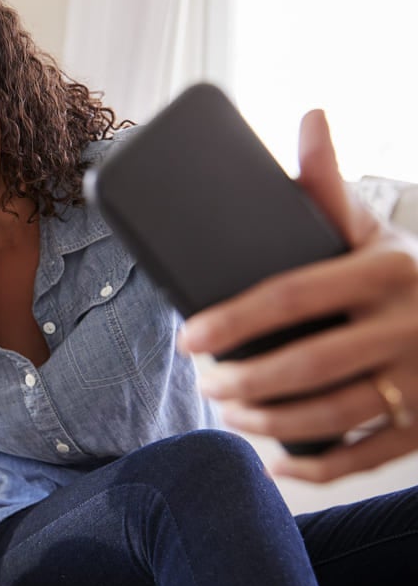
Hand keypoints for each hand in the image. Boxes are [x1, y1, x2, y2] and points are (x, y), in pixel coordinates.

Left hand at [181, 110, 417, 481]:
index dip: (232, 321)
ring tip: (229, 412)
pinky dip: (317, 469)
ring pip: (331, 415)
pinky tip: (277, 464)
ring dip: (267, 422)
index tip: (189, 337)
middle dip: (242, 380)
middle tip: (205, 382)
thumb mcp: (376, 233)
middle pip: (305, 364)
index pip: (291, 296)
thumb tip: (311, 116)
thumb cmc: (409, 277)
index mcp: (386, 271)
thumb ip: (334, 187)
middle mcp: (409, 326)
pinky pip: (367, 455)